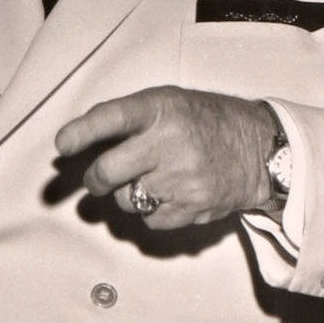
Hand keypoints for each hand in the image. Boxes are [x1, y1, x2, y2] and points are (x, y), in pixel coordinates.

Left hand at [55, 85, 274, 229]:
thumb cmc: (204, 121)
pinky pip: (150, 220)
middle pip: (108, 172)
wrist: (261, 149)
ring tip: (146, 181)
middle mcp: (170, 144)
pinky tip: (166, 195)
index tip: (63, 146)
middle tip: (97, 179)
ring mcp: (182, 179)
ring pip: (125, 200)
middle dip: (95, 179)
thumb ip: (127, 117)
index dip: (81, 133)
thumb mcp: (168, 102)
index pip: (111, 118)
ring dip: (126, 194)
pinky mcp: (193, 208)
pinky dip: (150, 212)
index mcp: (161, 110)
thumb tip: (77, 138)